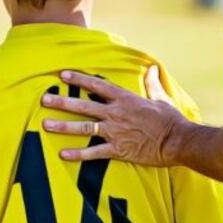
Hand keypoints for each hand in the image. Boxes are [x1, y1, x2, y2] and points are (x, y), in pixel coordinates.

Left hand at [41, 66, 185, 165]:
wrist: (178, 141)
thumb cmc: (171, 120)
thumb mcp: (161, 98)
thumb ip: (151, 84)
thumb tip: (152, 68)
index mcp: (125, 99)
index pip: (97, 85)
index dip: (78, 79)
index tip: (63, 74)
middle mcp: (116, 113)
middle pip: (83, 105)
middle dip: (62, 102)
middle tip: (44, 99)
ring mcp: (115, 132)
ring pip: (83, 128)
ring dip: (63, 126)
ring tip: (45, 125)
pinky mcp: (118, 150)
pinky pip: (93, 152)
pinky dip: (77, 154)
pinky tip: (62, 154)